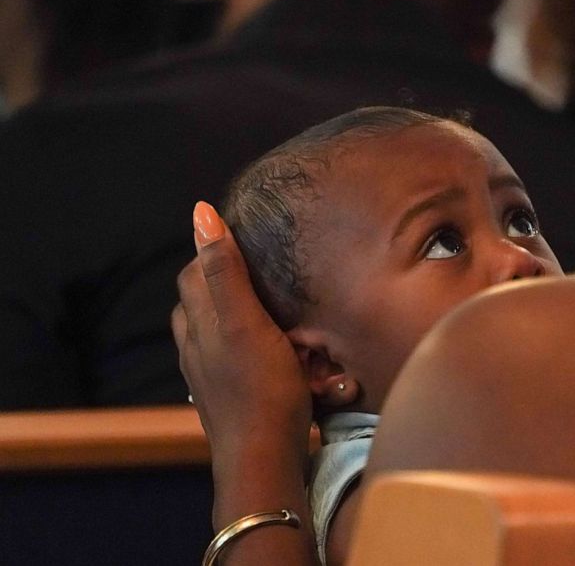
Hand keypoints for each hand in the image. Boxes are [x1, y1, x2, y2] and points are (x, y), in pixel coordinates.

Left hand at [172, 202, 311, 461]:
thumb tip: (202, 214)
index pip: (194, 272)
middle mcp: (196, 348)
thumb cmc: (261, 389)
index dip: (216, 252)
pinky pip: (237, 363)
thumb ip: (226, 270)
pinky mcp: (227, 398)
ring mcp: (209, 377)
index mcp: (198, 323)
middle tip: (271, 278)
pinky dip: (256, 350)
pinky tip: (280, 357)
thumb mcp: (247, 323)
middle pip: (203, 301)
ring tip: (279, 315)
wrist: (263, 460)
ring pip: (220, 333)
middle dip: (232, 284)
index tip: (252, 244)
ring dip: (245, 318)